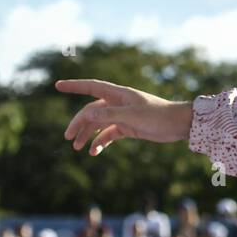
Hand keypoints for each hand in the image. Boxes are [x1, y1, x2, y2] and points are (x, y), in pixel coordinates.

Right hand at [57, 78, 192, 154]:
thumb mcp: (132, 116)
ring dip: (87, 134)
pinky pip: (109, 133)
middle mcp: (118, 103)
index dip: (74, 86)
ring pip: (98, 123)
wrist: (178, 125)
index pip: (91, 87)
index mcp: (118, 94)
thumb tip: (85, 113)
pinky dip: (100, 142)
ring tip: (77, 148)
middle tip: (67, 138)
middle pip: (91, 111)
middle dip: (78, 123)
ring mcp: (123, 115)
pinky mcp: (128, 127)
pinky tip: (94, 152)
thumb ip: (109, 114)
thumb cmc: (157, 116)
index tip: (57, 85)